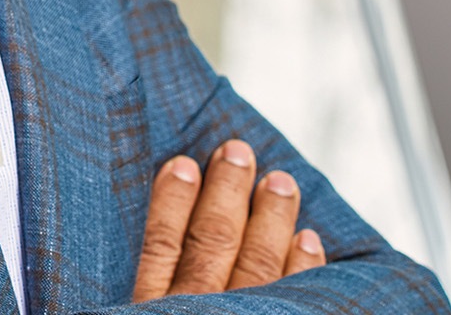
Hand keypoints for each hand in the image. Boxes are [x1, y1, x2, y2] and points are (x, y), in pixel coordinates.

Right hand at [131, 139, 326, 301]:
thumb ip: (141, 274)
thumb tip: (155, 199)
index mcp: (149, 305)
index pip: (160, 244)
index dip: (171, 200)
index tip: (182, 163)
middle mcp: (191, 312)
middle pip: (212, 244)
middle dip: (227, 193)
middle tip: (239, 151)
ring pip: (256, 267)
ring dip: (271, 220)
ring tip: (281, 181)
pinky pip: (294, 302)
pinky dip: (304, 270)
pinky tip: (308, 241)